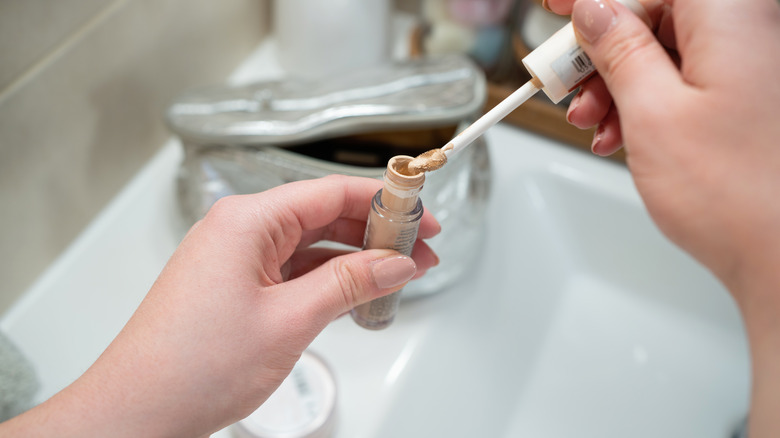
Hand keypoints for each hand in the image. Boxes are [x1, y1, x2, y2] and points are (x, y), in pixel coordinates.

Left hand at [1, 175, 439, 437]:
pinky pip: (293, 269)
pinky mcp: (236, 286)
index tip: (422, 218)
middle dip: (376, 232)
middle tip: (420, 251)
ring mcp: (236, 259)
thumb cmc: (191, 366)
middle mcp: (239, 231)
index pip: (330, 192)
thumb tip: (395, 263)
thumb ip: (349, 284)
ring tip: (399, 273)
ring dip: (356, 258)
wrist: (139, 411)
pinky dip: (328, 278)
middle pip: (323, 215)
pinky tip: (357, 290)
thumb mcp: (289, 320)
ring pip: (311, 244)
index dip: (384, 203)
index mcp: (246, 221)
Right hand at [547, 0, 779, 433]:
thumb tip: (594, 10)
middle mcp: (748, 33)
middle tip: (568, 78)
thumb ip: (619, 50)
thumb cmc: (738, 194)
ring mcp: (749, 67)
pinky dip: (644, 101)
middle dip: (603, 49)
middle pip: (656, 16)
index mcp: (732, 17)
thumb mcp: (652, 112)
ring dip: (617, 82)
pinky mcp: (744, 96)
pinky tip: (620, 133)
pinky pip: (682, 79)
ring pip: (664, 51)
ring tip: (593, 121)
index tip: (559, 5)